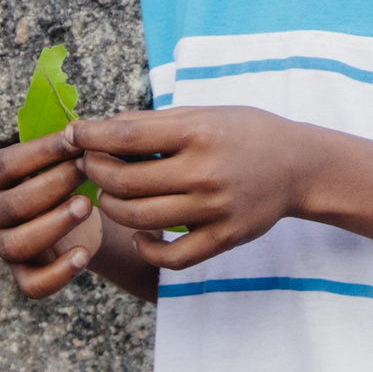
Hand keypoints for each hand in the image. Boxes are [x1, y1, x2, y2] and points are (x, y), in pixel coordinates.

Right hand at [0, 131, 103, 297]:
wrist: (77, 216)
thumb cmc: (66, 175)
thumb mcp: (60, 155)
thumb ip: (66, 143)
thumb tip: (83, 127)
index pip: (8, 164)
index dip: (41, 151)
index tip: (76, 139)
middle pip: (14, 205)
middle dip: (53, 185)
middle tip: (87, 169)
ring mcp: (3, 246)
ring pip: (18, 244)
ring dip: (54, 225)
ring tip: (86, 205)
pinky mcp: (24, 274)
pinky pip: (32, 284)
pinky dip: (57, 274)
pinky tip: (82, 256)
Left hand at [72, 108, 330, 272]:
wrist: (299, 165)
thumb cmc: (245, 134)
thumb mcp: (204, 115)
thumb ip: (154, 123)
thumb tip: (101, 130)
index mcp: (198, 134)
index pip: (128, 137)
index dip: (91, 137)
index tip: (73, 135)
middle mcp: (205, 172)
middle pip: (125, 182)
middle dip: (95, 174)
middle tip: (89, 167)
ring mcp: (214, 209)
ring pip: (139, 219)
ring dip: (112, 208)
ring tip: (110, 196)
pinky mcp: (223, 238)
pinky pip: (170, 257)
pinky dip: (146, 248)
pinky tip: (142, 234)